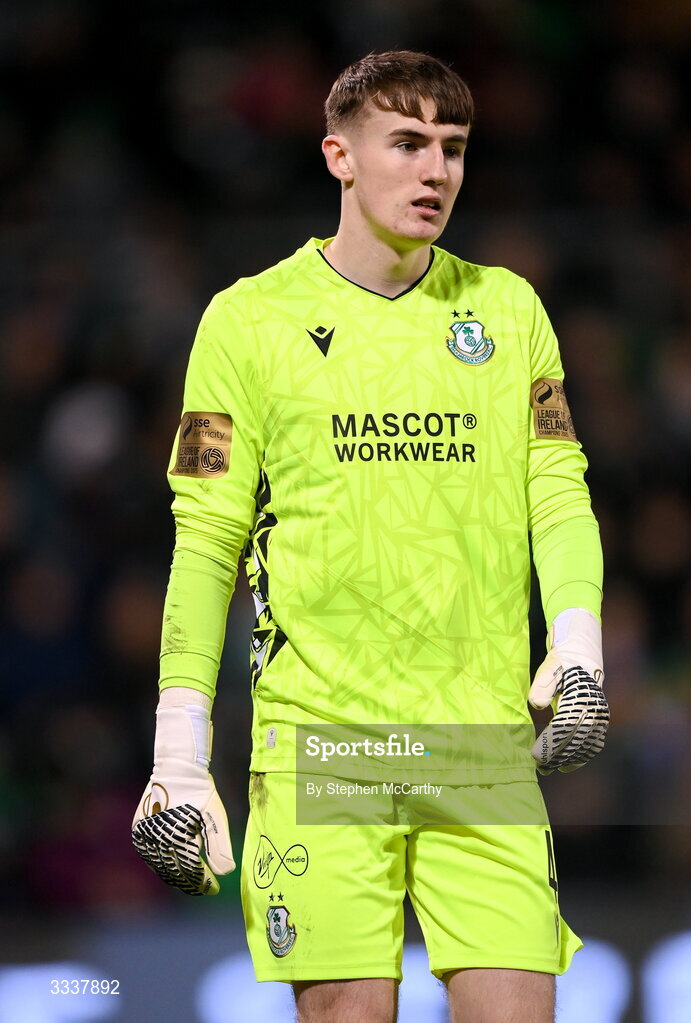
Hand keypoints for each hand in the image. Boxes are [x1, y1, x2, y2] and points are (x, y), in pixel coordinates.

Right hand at [132, 689, 234, 894]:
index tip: (214, 890)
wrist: (176, 769)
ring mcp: (146, 837)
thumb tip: (225, 872)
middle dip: (191, 883)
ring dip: (175, 877)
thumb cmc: (200, 791)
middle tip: (204, 889)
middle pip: (176, 873)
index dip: (204, 883)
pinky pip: (150, 857)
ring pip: (161, 868)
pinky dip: (161, 866)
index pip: (192, 871)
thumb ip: (220, 846)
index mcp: (180, 837)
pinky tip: (171, 869)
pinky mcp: (139, 832)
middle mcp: (159, 840)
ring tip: (190, 882)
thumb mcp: (216, 816)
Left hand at [529, 608, 608, 774]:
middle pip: (575, 739)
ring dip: (567, 760)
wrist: (582, 657)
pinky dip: (581, 757)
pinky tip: (566, 766)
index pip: (564, 726)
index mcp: (581, 696)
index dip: (549, 742)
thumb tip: (537, 703)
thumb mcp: (549, 667)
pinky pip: (593, 745)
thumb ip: (542, 684)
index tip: (534, 754)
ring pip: (585, 746)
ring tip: (547, 769)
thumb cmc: (561, 663)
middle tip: (537, 766)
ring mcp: (600, 717)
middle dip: (555, 755)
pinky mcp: (600, 722)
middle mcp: (594, 709)